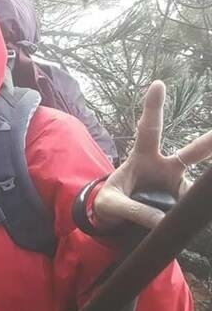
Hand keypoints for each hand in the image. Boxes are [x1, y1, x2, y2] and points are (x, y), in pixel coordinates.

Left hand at [93, 81, 211, 228]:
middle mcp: (164, 168)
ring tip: (200, 210)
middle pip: (193, 152)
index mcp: (142, 158)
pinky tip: (201, 226)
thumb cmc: (108, 204)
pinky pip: (192, 206)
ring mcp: (175, 185)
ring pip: (195, 188)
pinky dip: (197, 215)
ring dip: (201, 193)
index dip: (153, 107)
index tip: (158, 84)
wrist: (113, 220)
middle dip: (211, 142)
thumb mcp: (111, 205)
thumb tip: (162, 220)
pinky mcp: (180, 201)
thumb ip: (133, 210)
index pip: (148, 129)